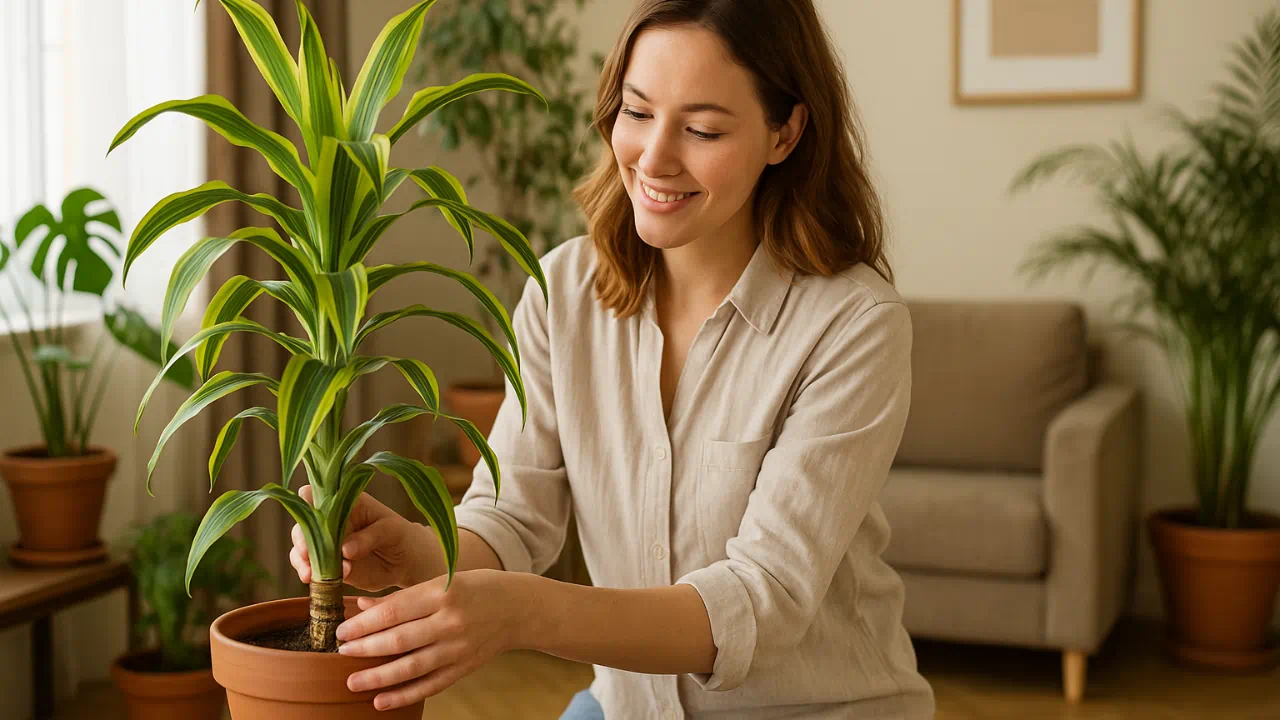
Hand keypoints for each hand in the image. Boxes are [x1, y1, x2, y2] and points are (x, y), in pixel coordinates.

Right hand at [289, 486, 429, 590]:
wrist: (404, 562)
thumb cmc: (399, 535)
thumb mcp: (391, 530)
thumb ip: (369, 537)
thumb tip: (345, 551)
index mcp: (345, 502)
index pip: (317, 494)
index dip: (308, 504)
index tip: (311, 520)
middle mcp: (330, 521)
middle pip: (303, 524)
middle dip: (302, 539)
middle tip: (307, 554)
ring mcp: (327, 543)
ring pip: (301, 548)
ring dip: (302, 560)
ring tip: (310, 574)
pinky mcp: (328, 564)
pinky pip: (310, 567)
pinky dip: (309, 573)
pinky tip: (314, 580)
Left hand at [334, 569, 534, 709]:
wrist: (518, 609)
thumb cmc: (476, 588)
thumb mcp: (441, 581)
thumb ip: (402, 596)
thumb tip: (362, 606)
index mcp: (443, 593)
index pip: (394, 611)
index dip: (364, 623)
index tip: (342, 630)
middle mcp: (450, 622)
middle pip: (399, 640)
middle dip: (364, 648)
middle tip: (340, 652)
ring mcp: (458, 648)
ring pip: (411, 667)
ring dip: (378, 677)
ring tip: (352, 682)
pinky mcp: (463, 668)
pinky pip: (429, 685)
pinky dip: (404, 696)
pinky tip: (381, 701)